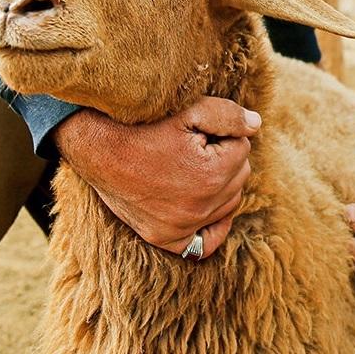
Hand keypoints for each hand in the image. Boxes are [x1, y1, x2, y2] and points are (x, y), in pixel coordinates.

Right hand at [53, 96, 261, 257]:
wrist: (97, 147)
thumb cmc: (145, 124)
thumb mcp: (192, 109)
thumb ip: (231, 116)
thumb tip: (257, 126)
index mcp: (212, 176)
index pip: (243, 147)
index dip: (223, 132)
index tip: (198, 129)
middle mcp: (199, 209)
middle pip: (239, 175)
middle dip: (224, 156)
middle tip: (193, 144)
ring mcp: (181, 228)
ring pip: (229, 202)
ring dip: (221, 183)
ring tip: (190, 165)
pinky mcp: (164, 238)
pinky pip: (205, 244)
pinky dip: (213, 226)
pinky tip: (209, 207)